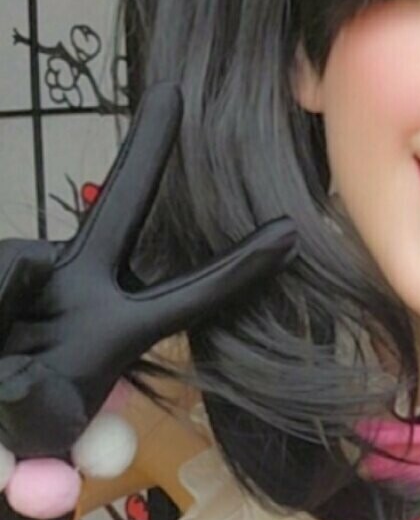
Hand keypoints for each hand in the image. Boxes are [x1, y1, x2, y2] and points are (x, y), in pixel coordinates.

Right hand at [0, 84, 295, 458]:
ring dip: (6, 311)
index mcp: (120, 330)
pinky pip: (3, 276)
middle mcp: (81, 286)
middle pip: (118, 210)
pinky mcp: (5, 264)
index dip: (241, 269)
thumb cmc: (16, 425)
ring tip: (3, 364)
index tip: (290, 235)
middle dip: (147, 151)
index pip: (193, 296)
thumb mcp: (37, 423)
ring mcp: (35, 268)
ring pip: (20, 266)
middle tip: (171, 95)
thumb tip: (31, 272)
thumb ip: (36, 384)